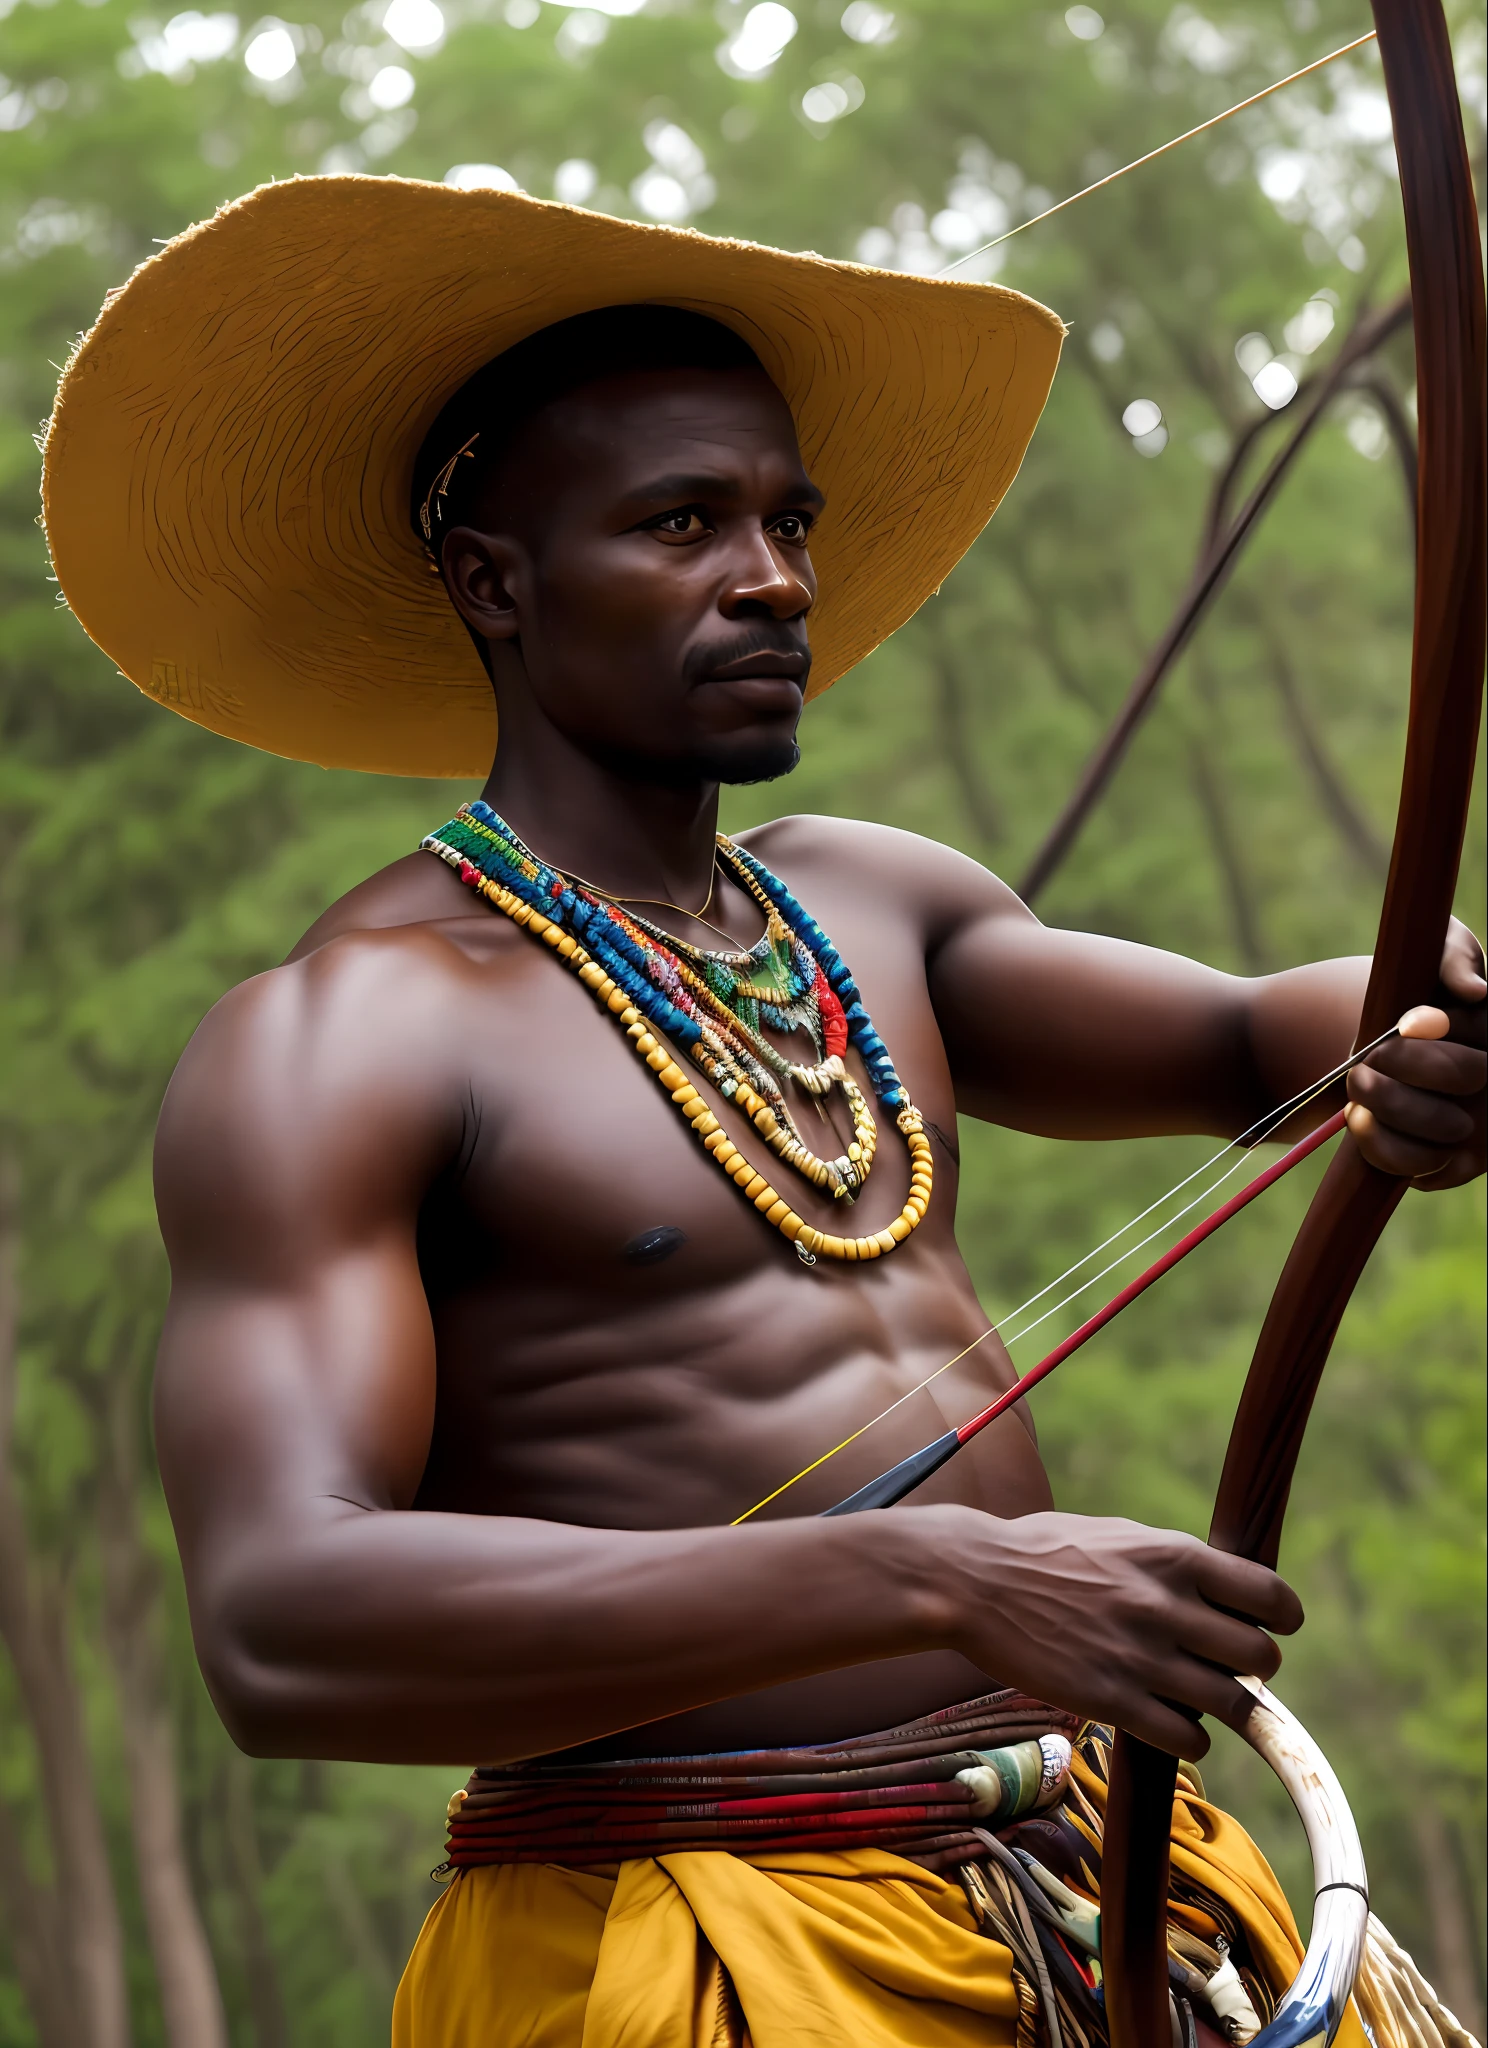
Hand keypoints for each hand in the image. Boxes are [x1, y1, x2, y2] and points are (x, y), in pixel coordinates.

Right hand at [935, 1508, 1302, 1758]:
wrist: (975, 1582)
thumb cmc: (1044, 1552)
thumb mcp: (1119, 1536)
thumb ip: (1172, 1562)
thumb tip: (1221, 1584)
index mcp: (1173, 1556)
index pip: (1270, 1595)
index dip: (1281, 1617)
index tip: (1274, 1626)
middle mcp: (1166, 1606)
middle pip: (1260, 1656)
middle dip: (1254, 1666)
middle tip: (1229, 1666)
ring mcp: (1141, 1657)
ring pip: (1232, 1703)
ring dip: (1229, 1707)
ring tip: (1207, 1701)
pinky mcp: (1112, 1700)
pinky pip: (1188, 1738)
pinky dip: (1191, 1737)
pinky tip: (1172, 1723)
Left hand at [1346, 919, 1485, 1188]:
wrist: (1373, 1035)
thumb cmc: (1413, 985)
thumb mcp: (1433, 949)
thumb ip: (1453, 955)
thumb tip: (1475, 990)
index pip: (1479, 1029)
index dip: (1437, 1028)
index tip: (1404, 1021)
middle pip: (1464, 1074)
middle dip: (1407, 1061)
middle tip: (1368, 1054)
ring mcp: (1475, 1126)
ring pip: (1443, 1129)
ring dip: (1390, 1106)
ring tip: (1356, 1086)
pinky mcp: (1447, 1163)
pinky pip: (1421, 1169)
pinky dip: (1383, 1149)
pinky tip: (1360, 1121)